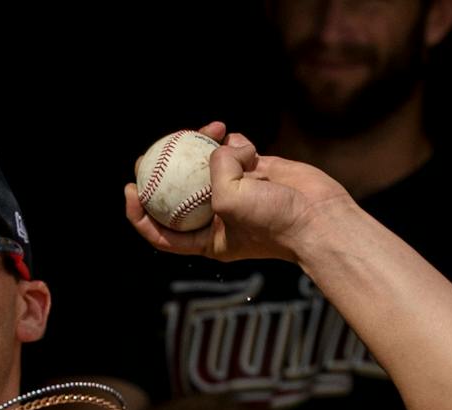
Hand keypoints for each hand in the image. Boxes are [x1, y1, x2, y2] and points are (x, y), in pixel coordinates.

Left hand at [123, 122, 353, 264]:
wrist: (320, 217)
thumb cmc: (273, 220)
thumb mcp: (230, 201)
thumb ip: (215, 171)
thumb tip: (218, 145)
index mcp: (205, 239)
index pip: (161, 231)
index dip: (140, 212)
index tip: (131, 189)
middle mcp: (217, 215)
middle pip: (180, 191)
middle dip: (166, 169)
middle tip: (155, 149)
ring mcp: (238, 192)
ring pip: (209, 165)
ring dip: (208, 145)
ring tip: (215, 129)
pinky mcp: (258, 172)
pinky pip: (236, 150)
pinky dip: (235, 141)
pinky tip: (238, 138)